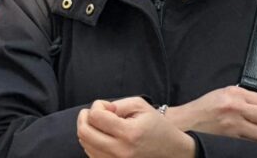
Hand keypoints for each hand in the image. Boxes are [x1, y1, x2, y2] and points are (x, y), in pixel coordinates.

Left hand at [78, 98, 195, 157]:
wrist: (172, 151)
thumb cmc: (156, 126)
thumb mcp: (140, 106)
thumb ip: (117, 104)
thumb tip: (99, 110)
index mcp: (129, 133)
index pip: (95, 117)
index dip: (97, 106)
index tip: (108, 106)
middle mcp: (121, 151)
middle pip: (84, 132)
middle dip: (84, 117)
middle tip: (93, 112)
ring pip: (85, 144)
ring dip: (87, 129)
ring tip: (100, 124)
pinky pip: (91, 154)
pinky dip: (91, 142)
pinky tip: (101, 135)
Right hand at [165, 85, 256, 145]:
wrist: (180, 124)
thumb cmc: (200, 111)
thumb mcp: (220, 95)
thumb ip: (243, 98)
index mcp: (234, 92)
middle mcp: (235, 106)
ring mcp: (234, 123)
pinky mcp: (231, 139)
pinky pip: (256, 146)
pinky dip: (256, 148)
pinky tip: (248, 145)